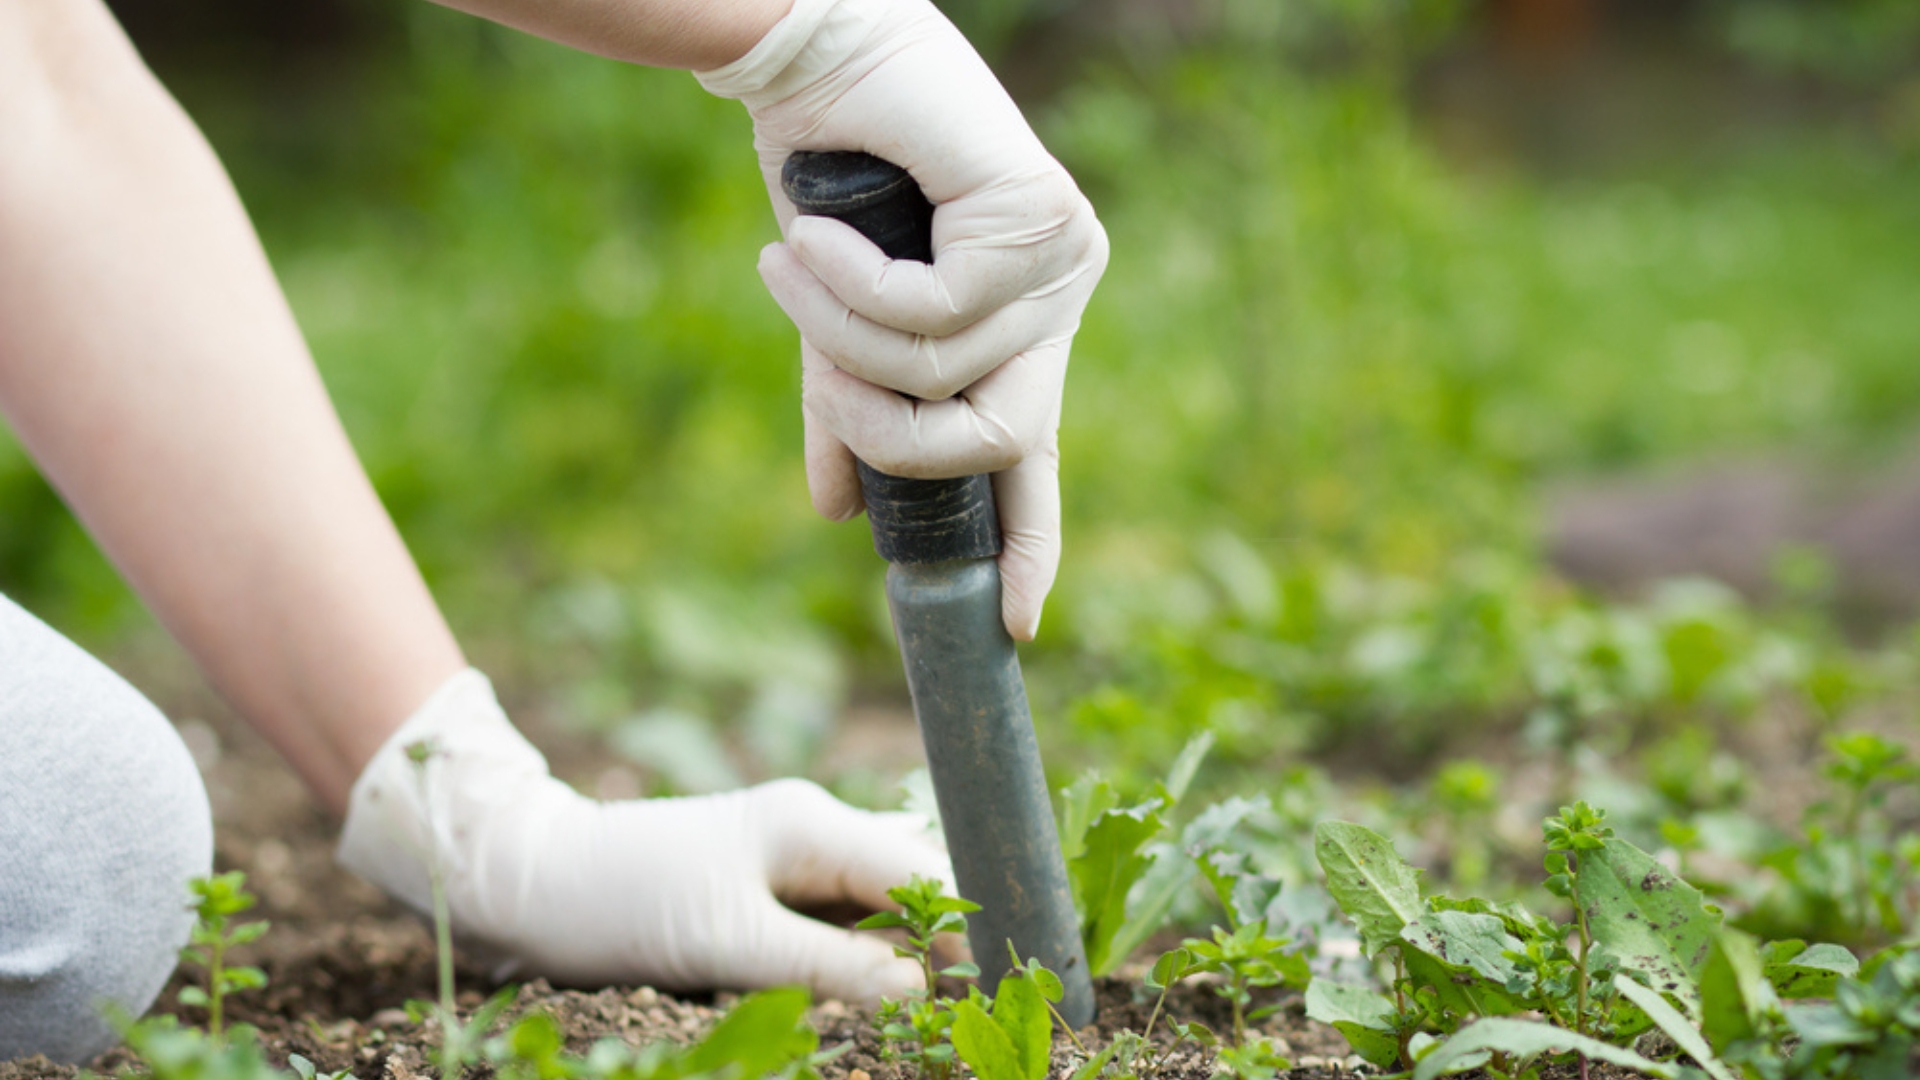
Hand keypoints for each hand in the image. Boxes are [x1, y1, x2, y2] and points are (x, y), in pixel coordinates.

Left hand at [337, 670, 953, 999]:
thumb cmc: (624, 902)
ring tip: (927, 1002)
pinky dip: (859, 953)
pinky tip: (869, 989)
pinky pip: (837, 916)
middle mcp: (812, 827)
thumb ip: (830, 968)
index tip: (994, 980)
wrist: (531, 883)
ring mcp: (789, 853)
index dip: (961, 925)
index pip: (920, 868)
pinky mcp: (766, 883)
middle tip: (963, 1003)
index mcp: (811, 823)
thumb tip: (920, 989)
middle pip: (909, 881)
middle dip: (939, 939)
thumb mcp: (729, 944)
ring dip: (900, 951)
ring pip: (877, 902)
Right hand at [696, 0, 1108, 640]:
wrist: (817, 61)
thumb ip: (845, 409)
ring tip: (788, 267)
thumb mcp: (835, 321)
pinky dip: (852, 285)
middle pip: (998, 434)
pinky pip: (934, 310)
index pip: (1035, 456)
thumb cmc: (829, 182)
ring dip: (842, 339)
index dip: (1031, 541)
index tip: (1016, 621)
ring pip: (947, 373)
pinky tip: (813, 234)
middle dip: (887, 431)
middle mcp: (1060, 296)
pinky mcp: (1040, 213)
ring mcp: (1062, 255)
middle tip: (817, 381)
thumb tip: (839, 512)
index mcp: (1021, 327)